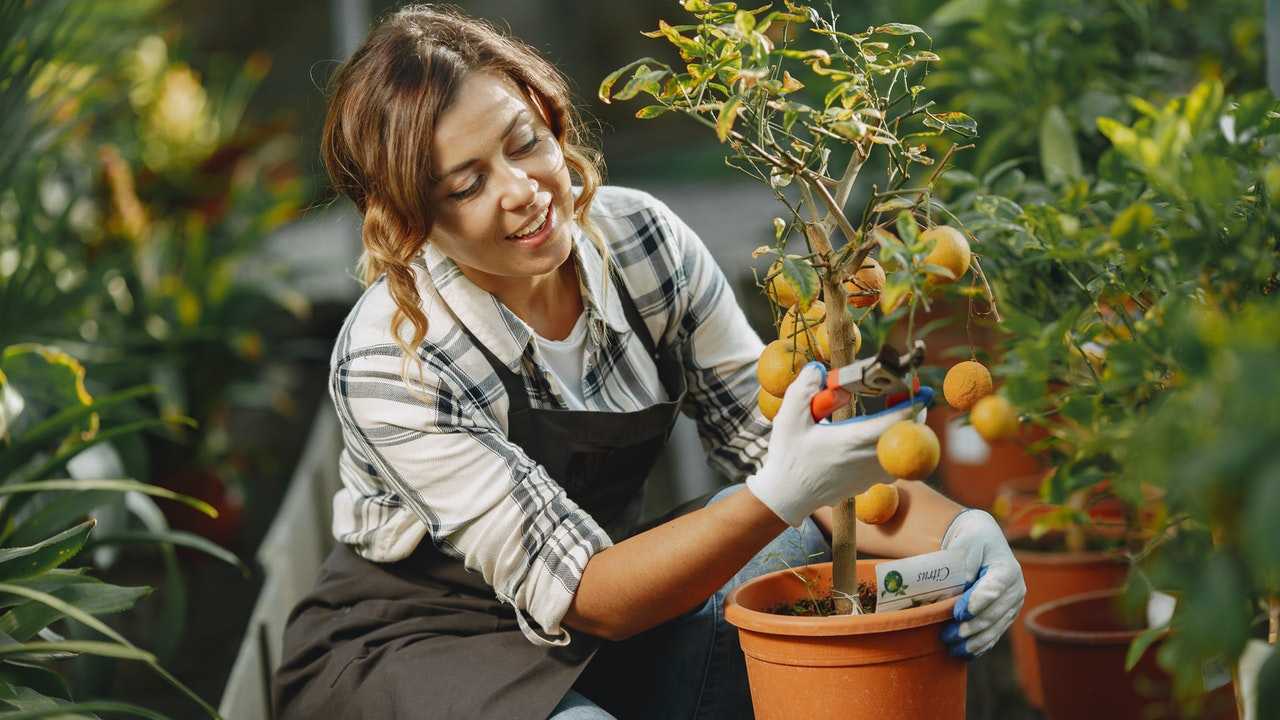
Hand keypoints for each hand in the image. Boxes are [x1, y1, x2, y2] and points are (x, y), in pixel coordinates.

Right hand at [747, 362, 932, 526]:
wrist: (787, 495)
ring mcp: (872, 475)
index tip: (921, 390)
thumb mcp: (788, 418)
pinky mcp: (869, 483)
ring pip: (903, 451)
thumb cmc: (789, 457)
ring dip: (904, 431)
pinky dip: (894, 447)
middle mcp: (868, 459)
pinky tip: (879, 436)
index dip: (912, 405)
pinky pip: (893, 463)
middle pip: (907, 436)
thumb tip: (819, 369)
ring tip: (895, 412)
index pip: (895, 422)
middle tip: (907, 395)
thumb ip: (804, 389)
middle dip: (913, 413)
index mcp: (853, 440)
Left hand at [939, 509, 1025, 658]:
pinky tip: (964, 653)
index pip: (993, 589)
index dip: (976, 603)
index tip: (958, 613)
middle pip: (993, 614)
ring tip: (952, 648)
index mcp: (1007, 569)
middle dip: (970, 627)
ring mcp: (1013, 604)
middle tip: (947, 636)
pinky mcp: (1006, 614)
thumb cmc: (971, 540)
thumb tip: (956, 593)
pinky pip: (995, 633)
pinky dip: (980, 644)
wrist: (983, 539)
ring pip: (994, 628)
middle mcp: (1015, 589)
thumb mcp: (965, 544)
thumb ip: (962, 565)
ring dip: (973, 641)